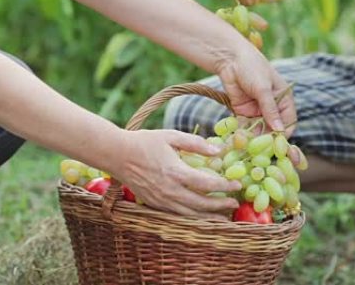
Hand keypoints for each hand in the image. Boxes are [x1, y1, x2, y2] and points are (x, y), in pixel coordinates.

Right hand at [113, 129, 241, 218]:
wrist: (117, 154)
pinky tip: (201, 216)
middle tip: (235, 203)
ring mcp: (161, 200)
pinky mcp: (154, 205)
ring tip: (224, 216)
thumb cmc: (144, 142)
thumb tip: (219, 150)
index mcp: (176, 172)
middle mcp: (170, 191)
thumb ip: (196, 143)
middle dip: (221, 205)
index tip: (237, 185)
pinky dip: (192, 218)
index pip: (207, 184)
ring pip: (190, 215)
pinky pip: (177, 215)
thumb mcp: (171, 136)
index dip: (225, 186)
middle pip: (202, 204)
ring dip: (209, 216)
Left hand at [217, 46, 296, 136]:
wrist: (228, 59)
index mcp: (283, 99)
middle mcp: (272, 107)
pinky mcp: (242, 112)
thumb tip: (280, 130)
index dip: (284, 133)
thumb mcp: (263, 88)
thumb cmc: (251, 67)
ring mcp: (257, 110)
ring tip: (247, 145)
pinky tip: (238, 139)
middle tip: (261, 149)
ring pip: (259, 130)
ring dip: (253, 138)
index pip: (289, 121)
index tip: (277, 144)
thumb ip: (270, 109)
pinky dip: (242, 133)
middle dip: (267, 138)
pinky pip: (244, 126)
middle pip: (273, 128)